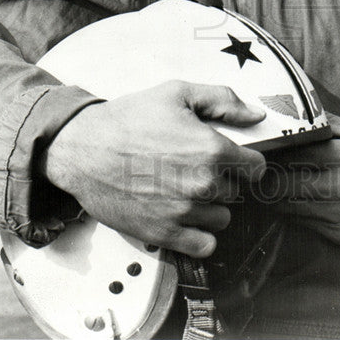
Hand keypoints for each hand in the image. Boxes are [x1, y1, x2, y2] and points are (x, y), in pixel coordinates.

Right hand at [40, 81, 266, 257]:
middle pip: (236, 192)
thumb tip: (256, 115)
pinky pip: (204, 246)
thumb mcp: (178, 93)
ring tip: (186, 189)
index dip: (247, 161)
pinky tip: (184, 216)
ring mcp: (183, 212)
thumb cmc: (129, 119)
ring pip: (221, 218)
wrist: (84, 148)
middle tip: (195, 168)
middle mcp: (202, 184)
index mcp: (210, 149)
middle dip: (222, 180)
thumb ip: (223, 101)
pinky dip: (199, 234)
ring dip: (210, 206)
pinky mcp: (163, 234)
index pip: (256, 168)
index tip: (235, 160)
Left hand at [263, 115, 339, 250]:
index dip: (269, 155)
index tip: (258, 153)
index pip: (289, 155)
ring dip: (273, 200)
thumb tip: (301, 111)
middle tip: (255, 174)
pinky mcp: (339, 235)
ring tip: (267, 189)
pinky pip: (304, 225)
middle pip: (281, 185)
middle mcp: (337, 185)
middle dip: (264, 180)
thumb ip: (331, 124)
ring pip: (288, 208)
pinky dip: (292, 215)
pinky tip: (290, 206)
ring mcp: (337, 214)